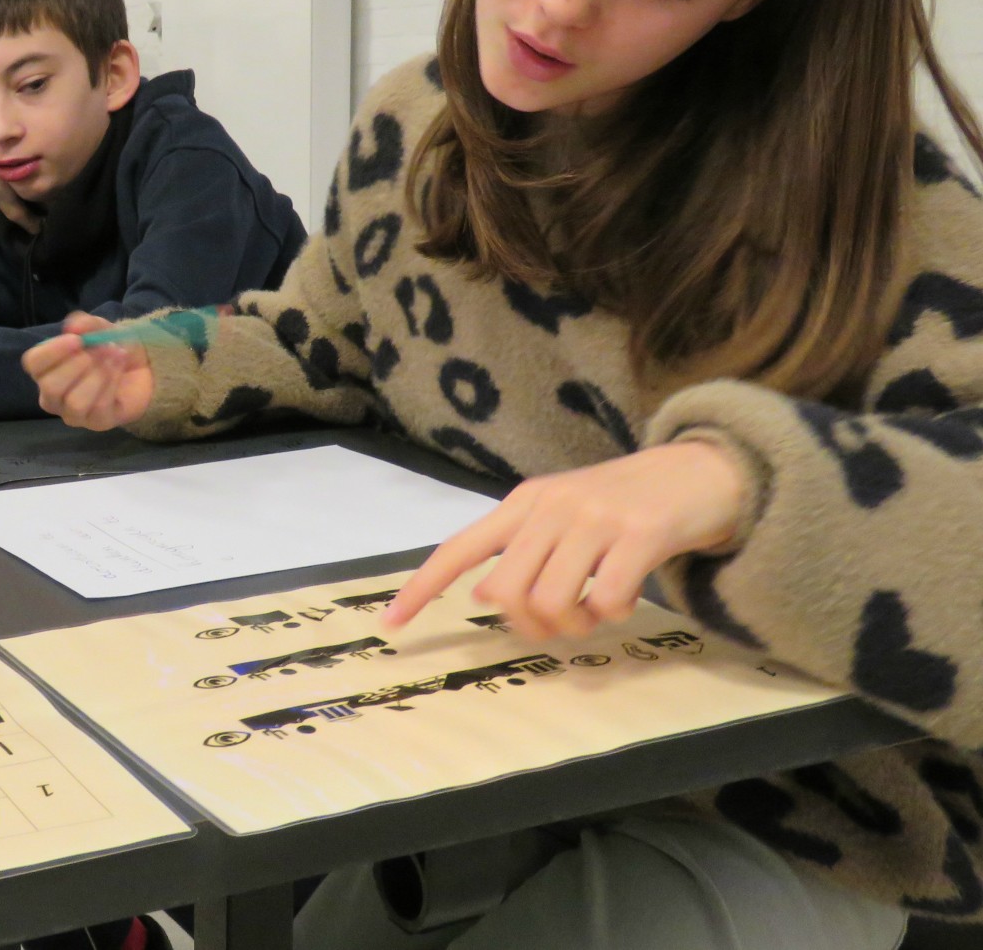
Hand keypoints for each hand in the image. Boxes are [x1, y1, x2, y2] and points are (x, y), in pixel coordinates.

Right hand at [24, 312, 154, 429]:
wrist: (140, 368)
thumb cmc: (108, 348)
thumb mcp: (99, 328)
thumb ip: (85, 324)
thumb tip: (73, 327)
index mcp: (45, 370)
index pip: (33, 364)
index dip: (52, 352)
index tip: (76, 340)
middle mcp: (53, 396)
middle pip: (50, 387)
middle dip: (77, 365)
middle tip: (98, 349)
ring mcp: (74, 414)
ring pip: (75, 402)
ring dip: (98, 375)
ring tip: (113, 356)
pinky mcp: (97, 423)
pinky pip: (99, 407)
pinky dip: (111, 382)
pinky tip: (119, 367)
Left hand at [383, 440, 748, 639]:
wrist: (702, 470)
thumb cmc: (625, 503)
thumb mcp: (564, 512)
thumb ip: (524, 547)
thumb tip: (485, 596)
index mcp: (524, 503)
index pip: (459, 548)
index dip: (422, 587)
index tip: (391, 623)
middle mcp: (551, 506)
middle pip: (505, 593)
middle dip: (529, 624)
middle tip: (562, 620)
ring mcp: (595, 517)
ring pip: (551, 601)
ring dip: (573, 624)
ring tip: (595, 610)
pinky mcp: (640, 533)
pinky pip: (605, 600)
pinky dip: (612, 614)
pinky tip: (626, 597)